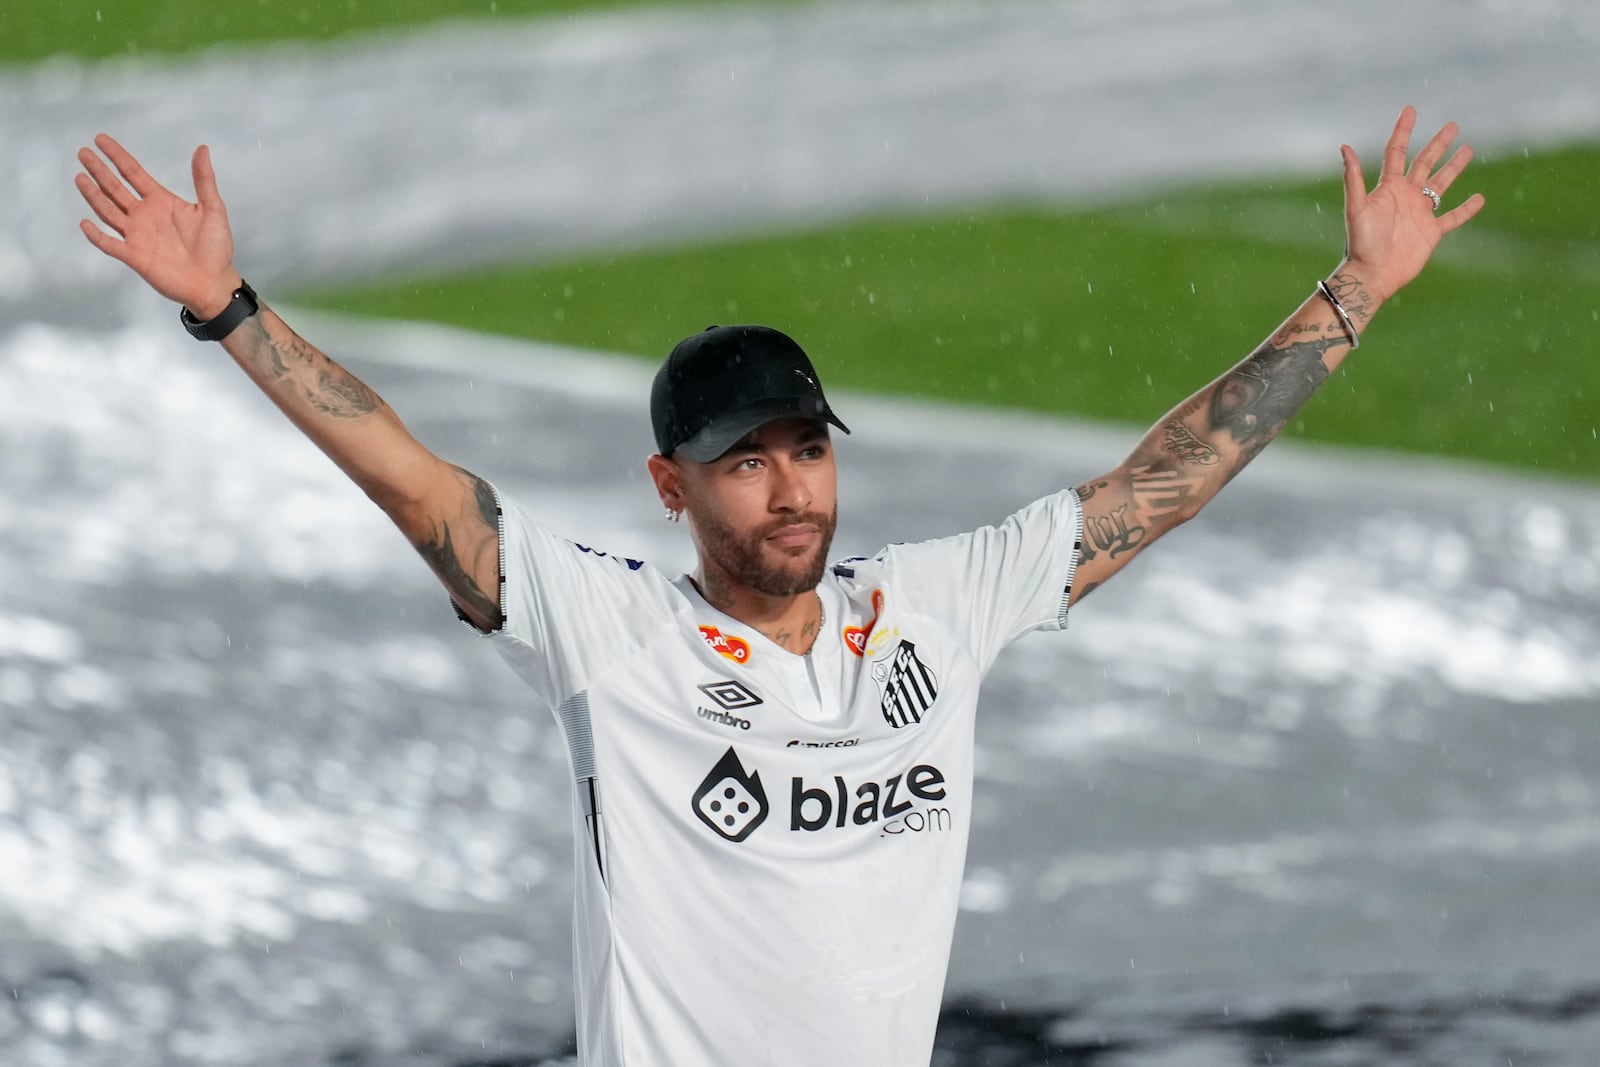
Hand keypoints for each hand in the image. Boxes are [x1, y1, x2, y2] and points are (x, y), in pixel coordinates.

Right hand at [75, 134, 241, 318]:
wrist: (213, 282)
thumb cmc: (216, 247)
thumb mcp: (213, 209)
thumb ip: (204, 180)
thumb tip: (202, 148)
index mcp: (161, 201)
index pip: (133, 173)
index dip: (117, 156)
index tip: (100, 139)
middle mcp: (145, 215)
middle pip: (115, 188)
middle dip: (99, 171)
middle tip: (83, 152)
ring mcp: (137, 235)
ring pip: (108, 211)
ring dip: (93, 196)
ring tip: (80, 177)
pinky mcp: (134, 256)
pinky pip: (110, 244)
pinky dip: (97, 235)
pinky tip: (85, 223)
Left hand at [1340, 106, 1484, 302]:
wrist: (1373, 274)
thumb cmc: (1362, 242)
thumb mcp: (1356, 207)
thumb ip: (1353, 178)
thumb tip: (1344, 146)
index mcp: (1388, 188)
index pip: (1397, 152)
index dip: (1403, 130)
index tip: (1410, 109)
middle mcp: (1405, 196)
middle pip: (1424, 163)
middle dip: (1438, 144)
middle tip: (1453, 125)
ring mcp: (1420, 213)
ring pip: (1441, 184)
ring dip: (1454, 167)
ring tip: (1468, 149)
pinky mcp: (1432, 232)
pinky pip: (1453, 217)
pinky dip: (1467, 209)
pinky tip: (1480, 198)